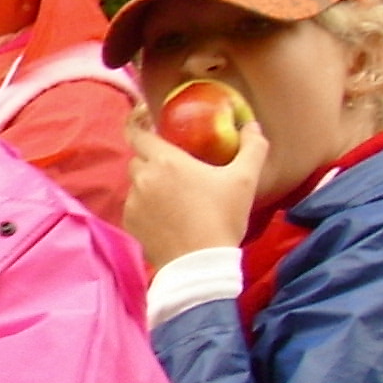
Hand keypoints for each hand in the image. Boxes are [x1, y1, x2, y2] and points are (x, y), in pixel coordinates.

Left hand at [123, 111, 268, 274]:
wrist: (200, 264)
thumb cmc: (222, 218)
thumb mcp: (245, 180)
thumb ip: (252, 148)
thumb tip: (252, 126)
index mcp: (165, 162)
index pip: (136, 132)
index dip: (137, 122)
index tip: (144, 118)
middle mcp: (143, 178)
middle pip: (139, 157)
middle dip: (153, 157)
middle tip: (176, 166)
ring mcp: (133, 202)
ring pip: (137, 182)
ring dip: (152, 182)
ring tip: (178, 195)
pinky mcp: (130, 223)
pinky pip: (135, 205)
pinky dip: (148, 205)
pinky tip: (170, 215)